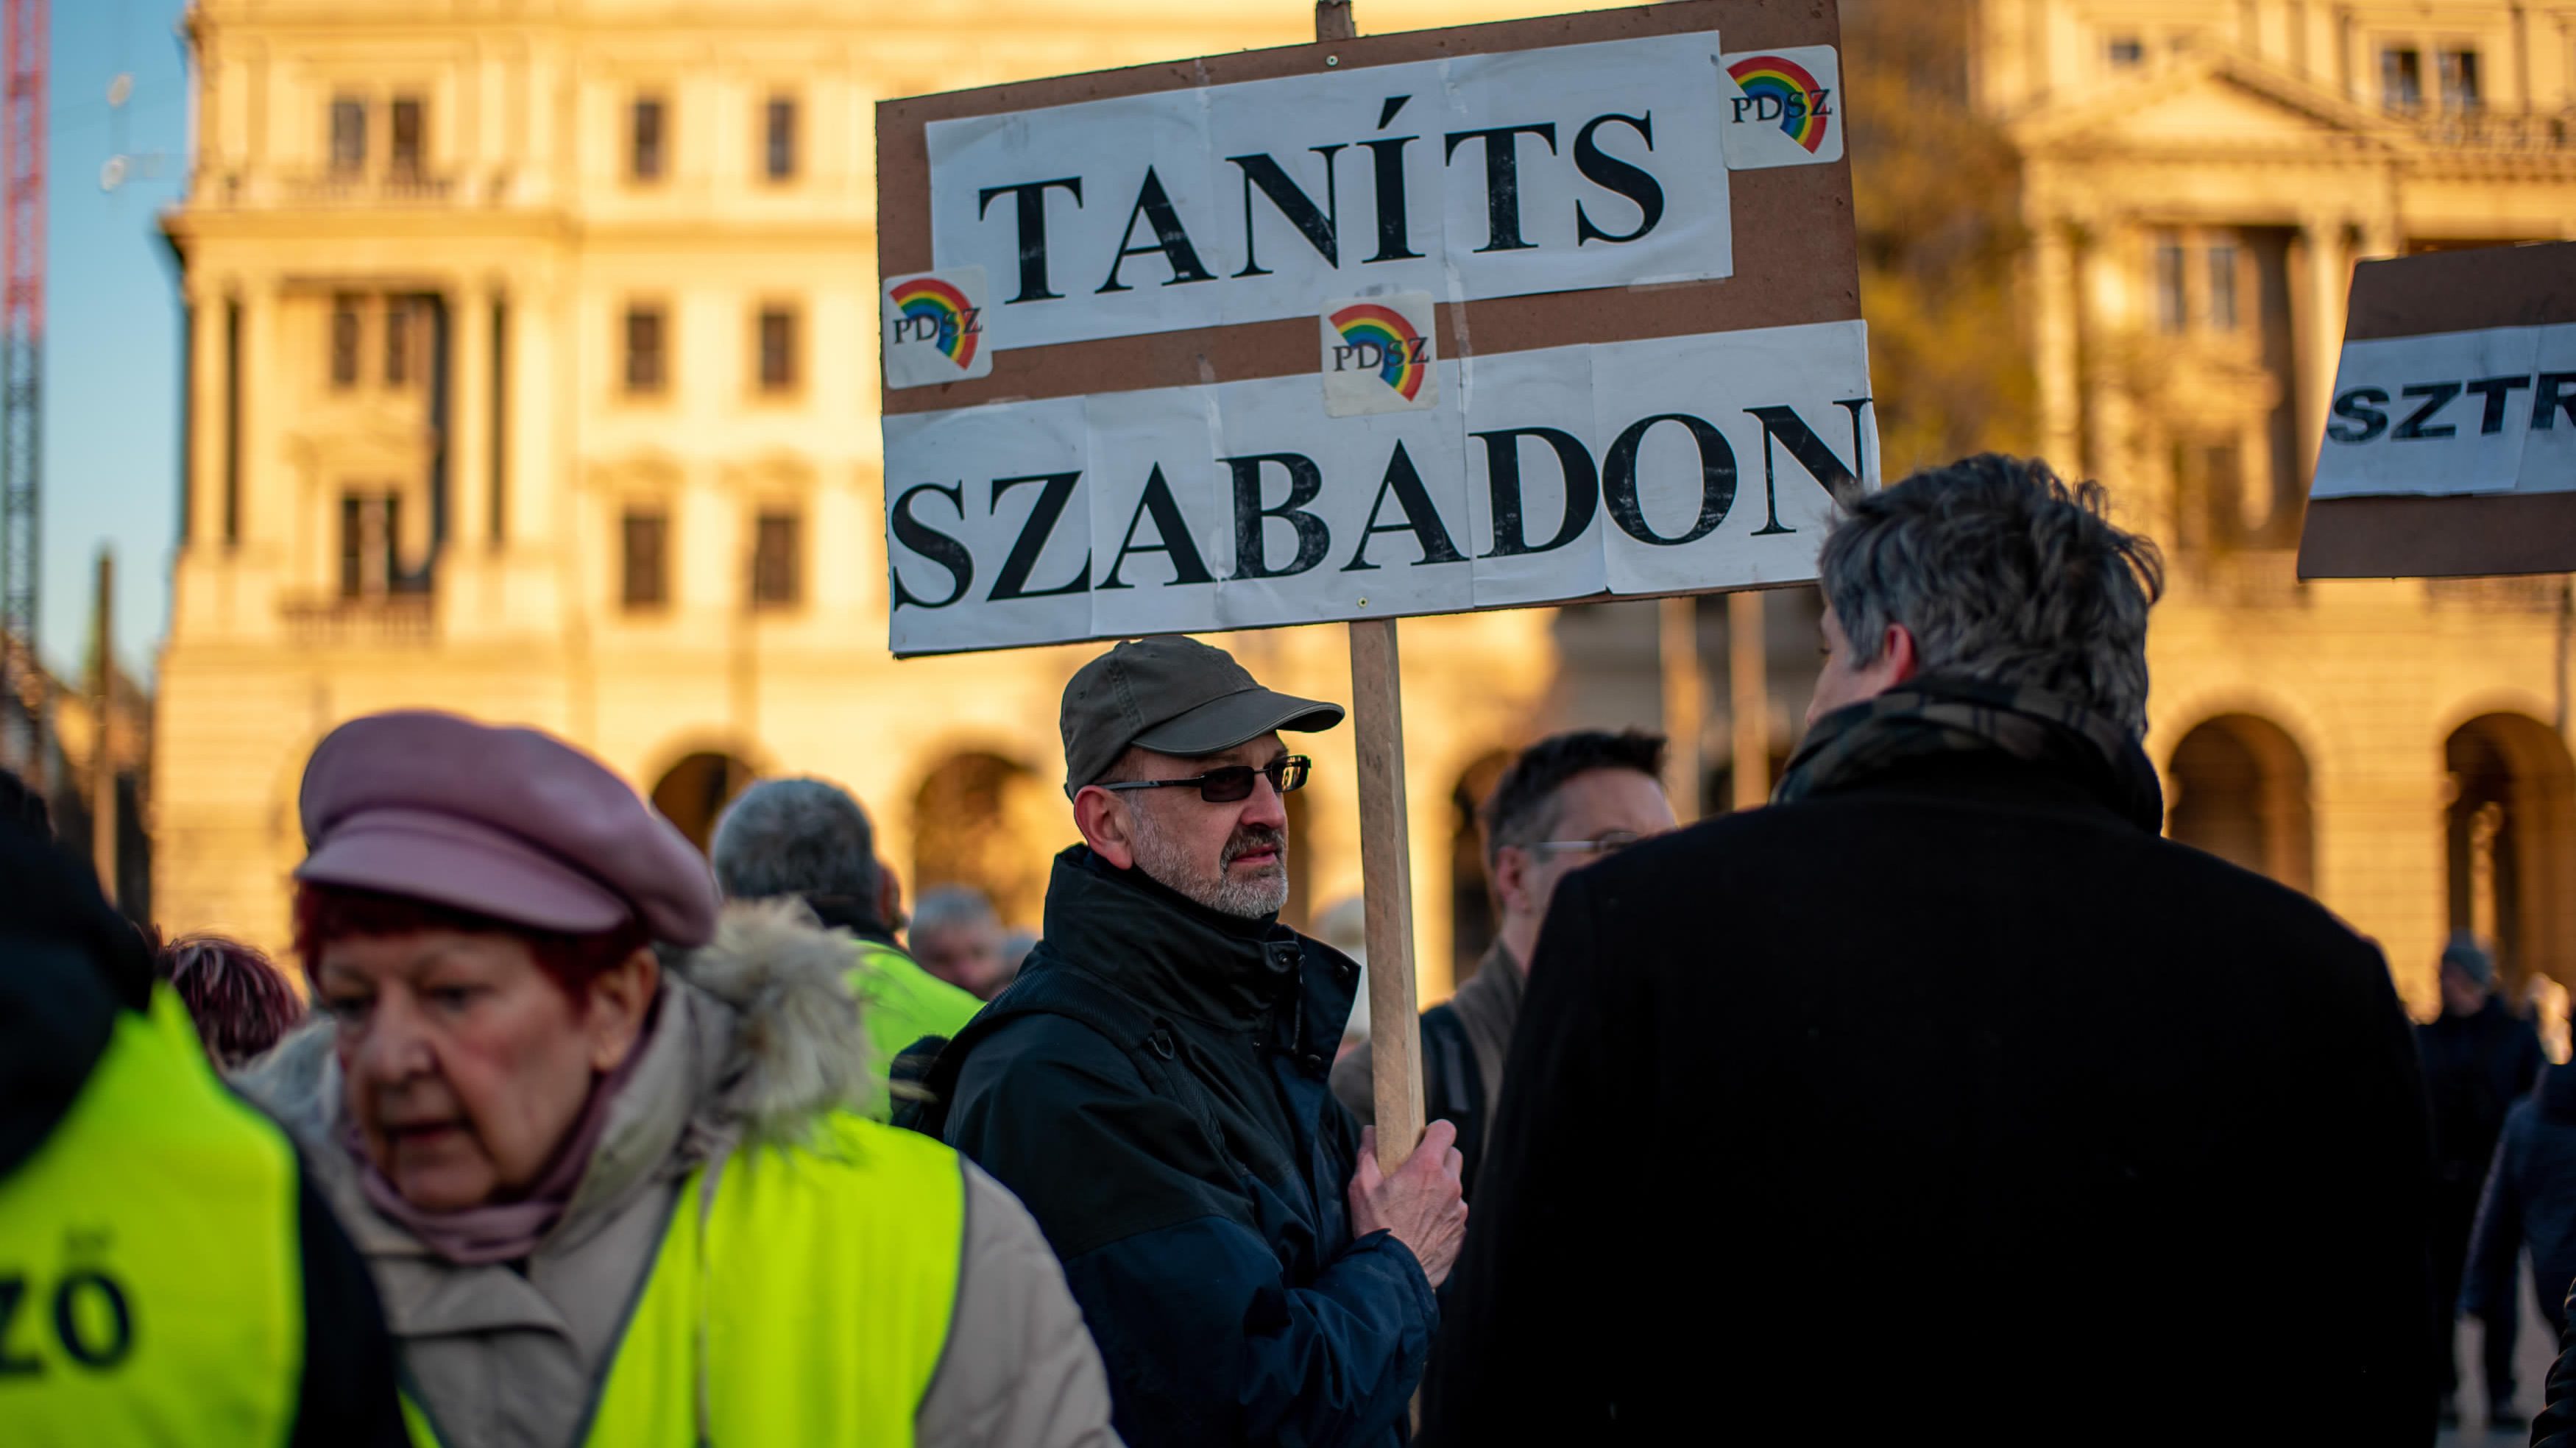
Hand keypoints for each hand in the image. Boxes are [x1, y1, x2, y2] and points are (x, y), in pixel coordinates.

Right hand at [1348, 1120, 1468, 1287]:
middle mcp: (1449, 1185)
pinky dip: (1443, 1213)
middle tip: (1417, 1171)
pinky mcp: (1461, 1231)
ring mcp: (1458, 1209)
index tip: (1422, 1138)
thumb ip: (1367, 1153)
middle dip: (1438, 1158)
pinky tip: (1422, 1226)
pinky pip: (1455, 1212)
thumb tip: (1370, 1131)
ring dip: (1441, 1188)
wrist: (1394, 1274)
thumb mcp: (1361, 1187)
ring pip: (1455, 1186)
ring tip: (1416, 1204)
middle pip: (1454, 1155)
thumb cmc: (1376, 1228)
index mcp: (1427, 1168)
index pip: (1446, 1130)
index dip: (1434, 1130)